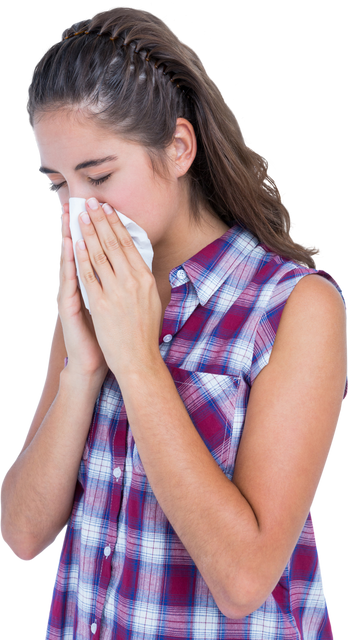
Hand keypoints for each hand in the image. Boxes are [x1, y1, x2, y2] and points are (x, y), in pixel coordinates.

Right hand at [57, 202, 108, 381]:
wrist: (97, 362)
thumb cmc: (109, 336)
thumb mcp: (115, 305)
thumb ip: (117, 286)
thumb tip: (131, 268)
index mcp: (93, 285)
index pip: (93, 251)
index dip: (94, 229)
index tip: (97, 207)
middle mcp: (80, 287)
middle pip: (79, 250)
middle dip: (81, 226)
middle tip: (79, 201)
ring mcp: (72, 295)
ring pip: (71, 260)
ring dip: (70, 235)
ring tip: (70, 214)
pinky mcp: (68, 306)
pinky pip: (69, 280)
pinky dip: (69, 261)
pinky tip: (68, 245)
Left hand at [75, 199, 162, 380]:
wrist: (138, 359)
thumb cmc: (144, 332)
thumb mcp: (151, 300)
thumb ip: (142, 279)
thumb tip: (136, 261)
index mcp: (146, 278)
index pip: (129, 244)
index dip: (116, 224)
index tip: (108, 209)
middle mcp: (133, 281)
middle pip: (113, 243)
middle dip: (100, 220)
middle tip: (91, 202)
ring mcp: (116, 291)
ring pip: (100, 255)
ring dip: (88, 233)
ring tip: (80, 216)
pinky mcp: (101, 303)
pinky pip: (88, 275)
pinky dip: (80, 257)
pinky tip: (75, 244)